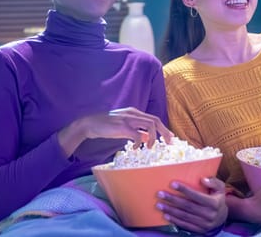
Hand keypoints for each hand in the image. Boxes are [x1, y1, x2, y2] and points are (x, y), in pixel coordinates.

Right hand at [58, 107, 172, 155]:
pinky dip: (139, 142)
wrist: (89, 123)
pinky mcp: (122, 126)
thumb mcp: (123, 127)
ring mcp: (128, 119)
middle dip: (165, 132)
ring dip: (153, 138)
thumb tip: (146, 137)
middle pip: (155, 120)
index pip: (154, 118)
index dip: (164, 128)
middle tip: (169, 143)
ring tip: (149, 147)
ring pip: (150, 125)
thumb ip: (135, 130)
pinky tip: (135, 148)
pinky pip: (137, 134)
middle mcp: (133, 113)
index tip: (170, 138)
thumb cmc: (106, 126)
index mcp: (134, 112)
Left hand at [156, 177, 227, 234]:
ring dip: (170, 210)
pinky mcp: (200, 230)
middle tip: (160, 194)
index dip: (184, 190)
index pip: (196, 196)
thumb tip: (203, 179)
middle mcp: (209, 214)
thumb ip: (213, 182)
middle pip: (187, 206)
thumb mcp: (220, 188)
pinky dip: (174, 220)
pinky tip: (165, 215)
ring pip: (184, 216)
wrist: (222, 217)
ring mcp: (204, 224)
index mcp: (214, 203)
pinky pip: (185, 225)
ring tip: (159, 205)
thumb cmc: (217, 198)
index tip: (172, 184)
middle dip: (172, 200)